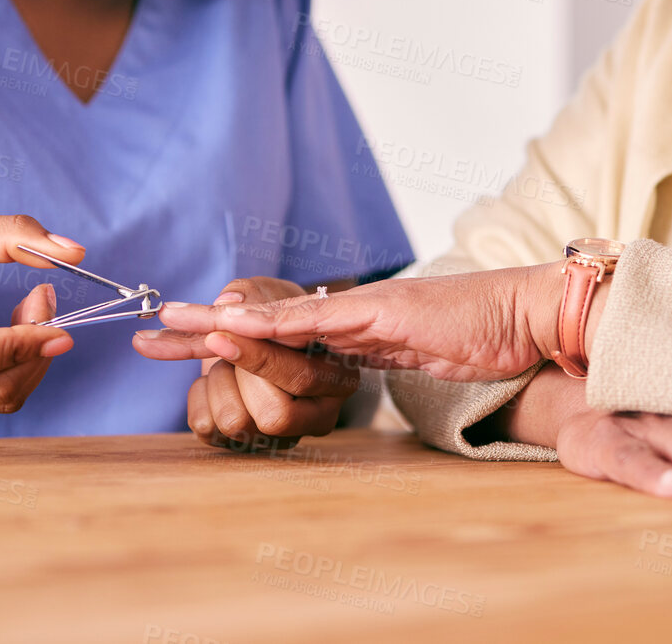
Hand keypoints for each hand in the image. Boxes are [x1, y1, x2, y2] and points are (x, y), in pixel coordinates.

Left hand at [133, 277, 361, 451]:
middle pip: (273, 416)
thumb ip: (254, 292)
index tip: (217, 334)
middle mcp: (316, 418)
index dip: (258, 357)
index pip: (301, 379)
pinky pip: (205, 426)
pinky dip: (199, 393)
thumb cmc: (274, 316)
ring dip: (219, 380)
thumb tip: (229, 300)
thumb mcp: (272, 293)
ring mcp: (278, 437)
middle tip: (226, 343)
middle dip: (240, 374)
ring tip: (230, 362)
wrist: (257, 337)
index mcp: (338, 382)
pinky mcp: (241, 444)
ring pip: (235, 422)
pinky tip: (216, 379)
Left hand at [154, 264, 565, 381]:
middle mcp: (348, 313)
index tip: (179, 341)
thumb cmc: (482, 336)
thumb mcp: (416, 352)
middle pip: (262, 320)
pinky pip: (319, 322)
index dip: (225, 335)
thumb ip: (378, 352)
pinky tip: (236, 321)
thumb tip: (344, 361)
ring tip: (169, 320)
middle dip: (201, 326)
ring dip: (221, 321)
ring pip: (279, 316)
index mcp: (351, 327)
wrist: (526, 317)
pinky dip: (274, 322)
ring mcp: (363, 310)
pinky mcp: (382, 314)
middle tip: (145, 328)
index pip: (275, 332)